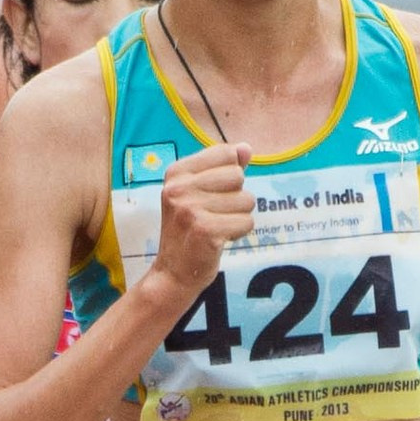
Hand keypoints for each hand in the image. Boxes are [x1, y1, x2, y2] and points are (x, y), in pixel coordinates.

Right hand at [152, 141, 254, 300]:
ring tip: (215, 228)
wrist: (173, 272)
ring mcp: (190, 209)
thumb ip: (223, 168)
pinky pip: (247, 222)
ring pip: (247, 200)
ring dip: (238, 217)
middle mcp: (179, 188)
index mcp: (176, 172)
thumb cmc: (189, 229)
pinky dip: (238, 233)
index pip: (227, 154)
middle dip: (235, 198)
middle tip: (213, 215)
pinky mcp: (206, 231)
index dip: (229, 176)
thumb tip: (246, 148)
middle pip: (238, 176)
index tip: (210, 195)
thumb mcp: (199, 192)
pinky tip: (218, 240)